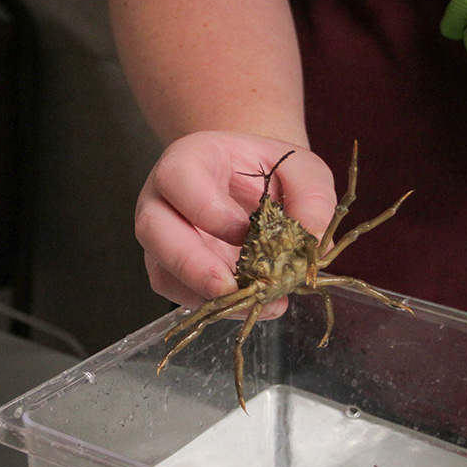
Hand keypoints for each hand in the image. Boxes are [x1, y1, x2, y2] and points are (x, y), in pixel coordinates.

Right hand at [136, 131, 336, 316]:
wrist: (252, 186)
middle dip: (191, 264)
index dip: (209, 210)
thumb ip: (312, 195)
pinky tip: (247, 304)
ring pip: (161, 270)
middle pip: (152, 230)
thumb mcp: (299, 169)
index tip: (246, 230)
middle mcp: (162, 198)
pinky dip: (211, 306)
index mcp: (187, 161)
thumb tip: (313, 239)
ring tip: (249, 300)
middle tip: (229, 286)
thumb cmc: (267, 172)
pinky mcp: (169, 269)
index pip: (177, 179)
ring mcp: (161, 238)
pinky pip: (177, 293)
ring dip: (202, 292)